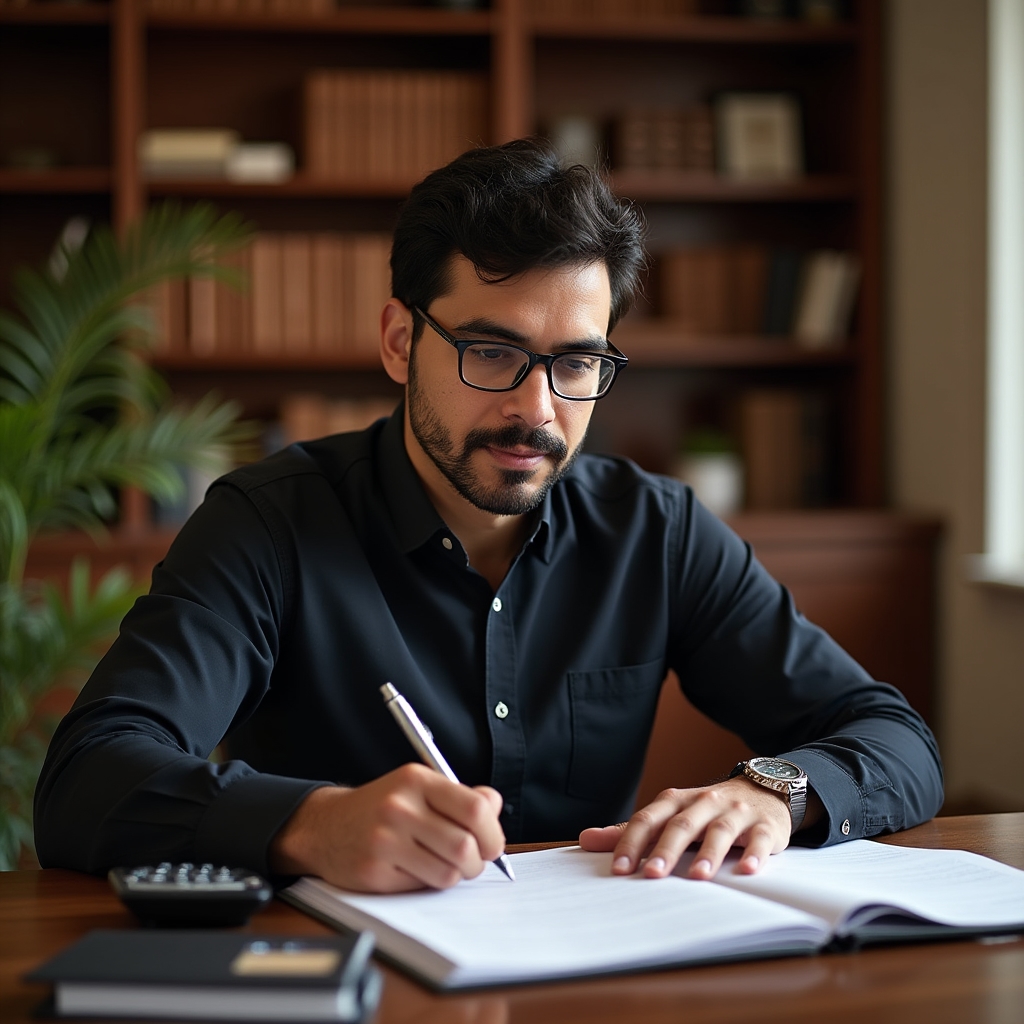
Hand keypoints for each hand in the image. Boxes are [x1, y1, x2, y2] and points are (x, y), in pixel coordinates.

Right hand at [269, 763, 505, 892]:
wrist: (326, 826)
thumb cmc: (381, 809)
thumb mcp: (418, 788)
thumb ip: (459, 796)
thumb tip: (494, 806)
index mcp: (417, 780)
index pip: (474, 808)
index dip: (492, 833)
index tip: (491, 844)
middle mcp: (400, 807)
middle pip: (465, 845)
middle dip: (477, 862)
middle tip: (471, 862)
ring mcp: (384, 840)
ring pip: (448, 872)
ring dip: (455, 876)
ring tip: (445, 866)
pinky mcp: (374, 871)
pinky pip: (422, 887)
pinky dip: (427, 883)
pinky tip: (414, 870)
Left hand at [579, 777, 797, 880]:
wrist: (762, 789)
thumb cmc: (706, 809)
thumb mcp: (669, 814)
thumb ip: (630, 831)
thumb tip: (585, 840)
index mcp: (676, 801)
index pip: (648, 820)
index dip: (632, 843)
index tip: (619, 869)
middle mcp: (704, 803)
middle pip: (681, 825)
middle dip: (665, 850)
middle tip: (651, 876)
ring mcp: (735, 813)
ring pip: (719, 830)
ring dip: (708, 853)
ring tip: (697, 877)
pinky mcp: (764, 826)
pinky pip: (760, 840)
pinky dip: (754, 854)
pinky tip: (747, 871)